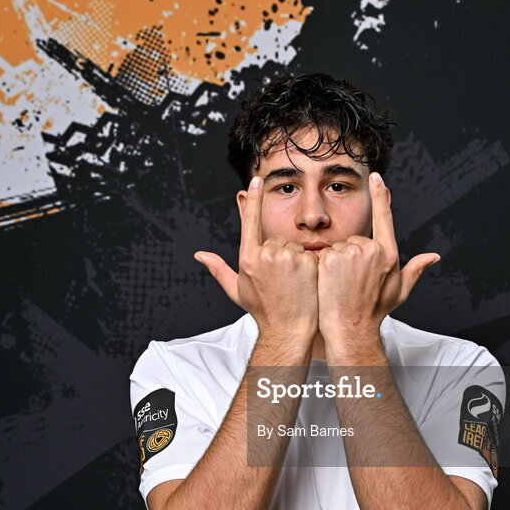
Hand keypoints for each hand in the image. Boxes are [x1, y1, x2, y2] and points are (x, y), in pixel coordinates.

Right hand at [195, 176, 318, 339]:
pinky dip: (309, 265)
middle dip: (279, 254)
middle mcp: (265, 255)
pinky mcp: (306, 262)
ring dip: (295, 260)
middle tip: (281, 279)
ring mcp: (287, 258)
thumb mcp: (237, 290)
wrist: (288, 329)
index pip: (250, 221)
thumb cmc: (263, 311)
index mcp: (247, 258)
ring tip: (293, 282)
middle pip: (276, 240)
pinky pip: (309, 254)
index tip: (256, 180)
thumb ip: (218, 269)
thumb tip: (199, 255)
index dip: (253, 199)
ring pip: (293, 247)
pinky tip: (306, 282)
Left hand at [316, 172, 438, 342]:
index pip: (385, 217)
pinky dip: (324, 265)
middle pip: (357, 239)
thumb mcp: (399, 291)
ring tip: (341, 283)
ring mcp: (350, 253)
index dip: (381, 196)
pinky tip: (328, 281)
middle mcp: (372, 250)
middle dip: (352, 255)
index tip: (377, 177)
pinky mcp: (330, 258)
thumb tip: (433, 256)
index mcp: (389, 254)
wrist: (349, 328)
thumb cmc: (373, 311)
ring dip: (338, 261)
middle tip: (353, 280)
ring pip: (340, 246)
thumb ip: (415, 270)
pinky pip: (325, 253)